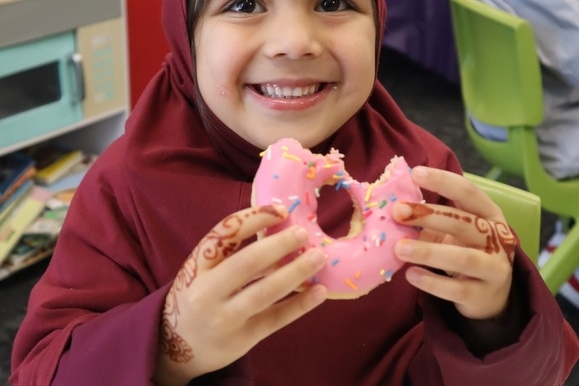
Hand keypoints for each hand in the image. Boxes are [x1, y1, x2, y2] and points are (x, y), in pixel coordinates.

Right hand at [154, 205, 326, 384]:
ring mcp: (225, 317)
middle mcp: (207, 291)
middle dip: (280, 244)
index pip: (226, 233)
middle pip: (248, 262)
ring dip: (297, 272)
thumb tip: (282, 234)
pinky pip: (276, 319)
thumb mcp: (202, 271)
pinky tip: (320, 291)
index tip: (282, 209)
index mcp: (197, 265)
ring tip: (319, 258)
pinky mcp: (241, 339)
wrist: (175, 347)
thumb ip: (232, 254)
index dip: (255, 217)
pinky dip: (300, 304)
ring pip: (266, 291)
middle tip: (304, 233)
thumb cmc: (197, 296)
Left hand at [393, 167, 515, 320]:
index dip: (442, 181)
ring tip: (399, 248)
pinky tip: (411, 275)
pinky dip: (432, 282)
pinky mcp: (483, 295)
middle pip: (464, 222)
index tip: (415, 173)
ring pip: (463, 258)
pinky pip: (456, 289)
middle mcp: (497, 238)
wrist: (490, 295)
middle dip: (429, 215)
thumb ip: (428, 219)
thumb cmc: (465, 250)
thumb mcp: (453, 231)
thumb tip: (391, 209)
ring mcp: (494, 268)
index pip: (468, 191)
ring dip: (428, 252)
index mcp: (489, 214)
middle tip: (398, 212)